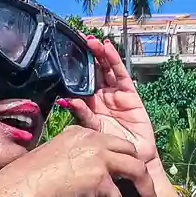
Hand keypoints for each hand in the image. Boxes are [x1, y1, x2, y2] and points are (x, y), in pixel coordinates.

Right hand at [0, 123, 159, 196]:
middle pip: (131, 152)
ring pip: (137, 170)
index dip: (123, 157)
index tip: (129, 173)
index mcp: (80, 133)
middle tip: (146, 189)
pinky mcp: (99, 180)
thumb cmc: (29, 178)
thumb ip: (71, 160)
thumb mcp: (54, 159)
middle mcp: (93, 141)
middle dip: (142, 171)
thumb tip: (79, 178)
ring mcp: (99, 158)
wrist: (22, 188)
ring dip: (147, 191)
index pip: (111, 142)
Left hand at [60, 36, 159, 166]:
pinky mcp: (129, 93)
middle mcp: (101, 96)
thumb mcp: (93, 130)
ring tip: (91, 40)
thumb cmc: (111, 147)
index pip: (79, 81)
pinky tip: (107, 48)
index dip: (72, 67)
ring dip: (99, 54)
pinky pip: (120, 74)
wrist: (133, 159)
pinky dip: (114, 60)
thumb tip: (67, 100)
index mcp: (89, 104)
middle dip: (85, 55)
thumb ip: (83, 114)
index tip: (62, 52)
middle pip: (92, 70)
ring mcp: (115, 93)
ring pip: (105, 69)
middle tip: (76, 38)